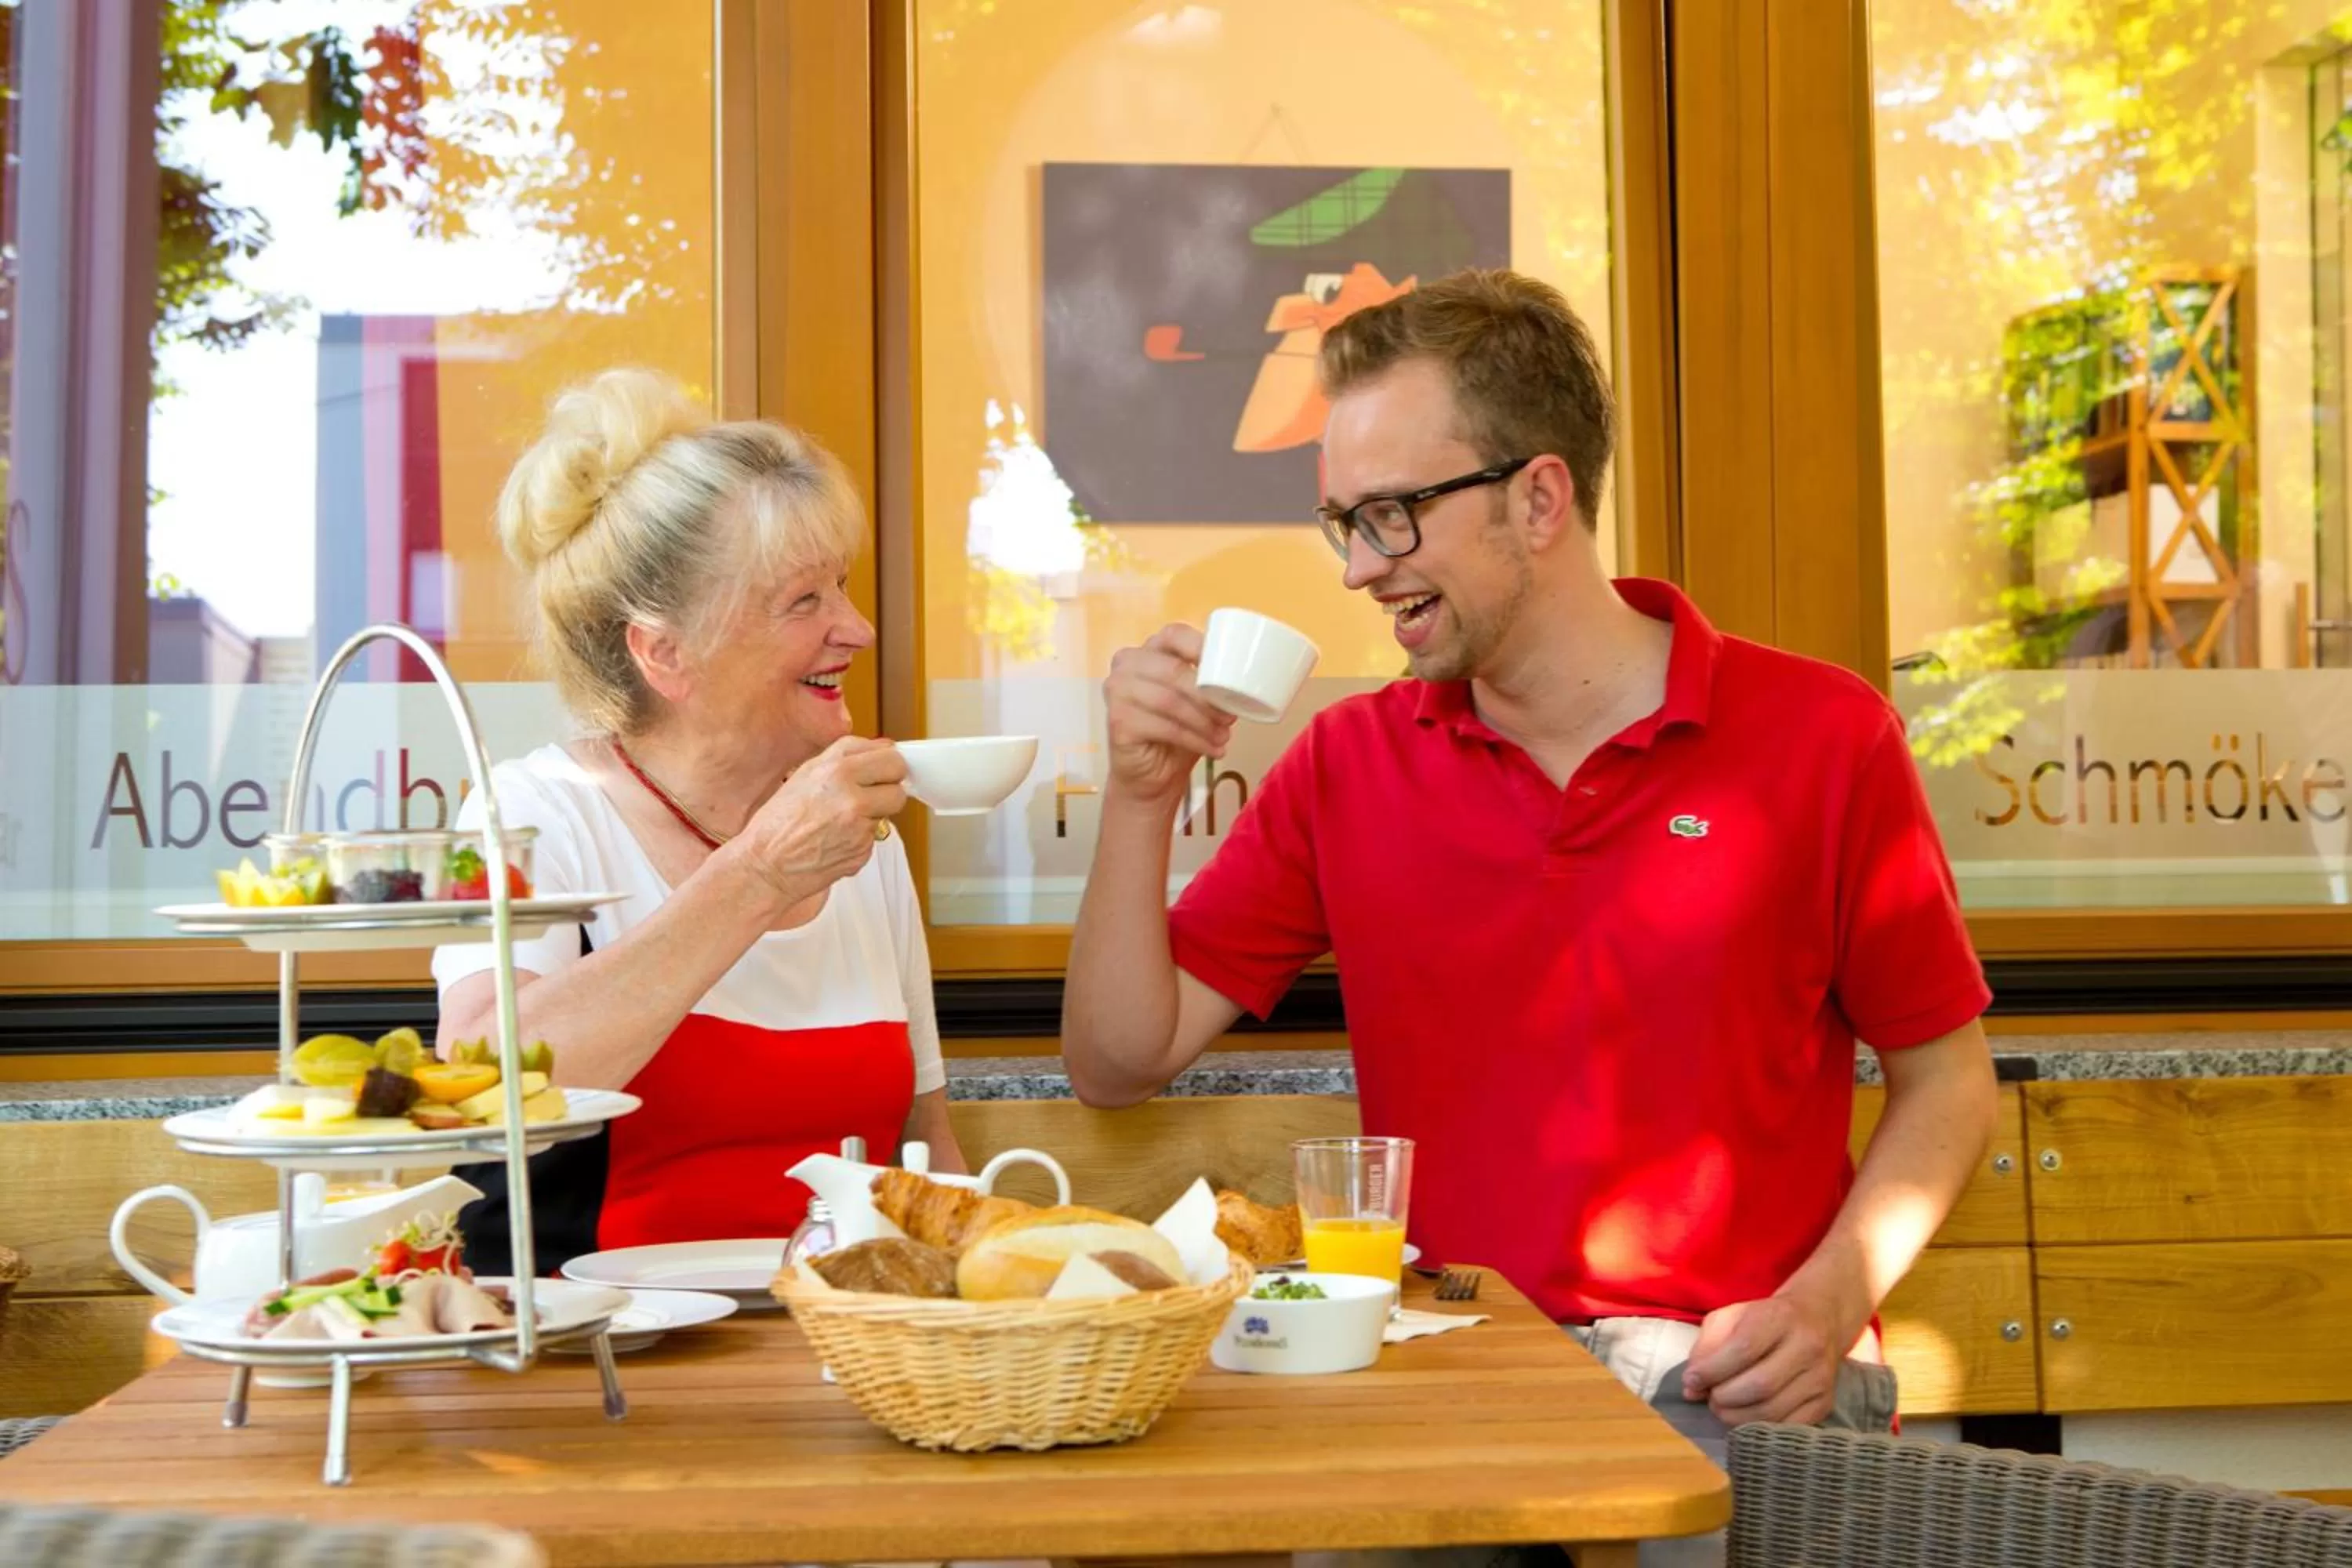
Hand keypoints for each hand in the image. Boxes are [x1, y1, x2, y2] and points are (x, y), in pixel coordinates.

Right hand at [728, 736, 905, 901]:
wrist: (766, 865)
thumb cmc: (778, 821)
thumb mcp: (806, 773)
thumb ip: (847, 757)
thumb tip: (885, 749)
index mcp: (837, 770)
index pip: (891, 757)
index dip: (887, 765)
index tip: (882, 770)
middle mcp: (851, 796)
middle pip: (898, 785)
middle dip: (888, 788)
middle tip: (871, 794)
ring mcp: (860, 826)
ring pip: (889, 813)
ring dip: (874, 814)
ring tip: (843, 819)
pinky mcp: (863, 851)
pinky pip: (874, 837)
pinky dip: (861, 838)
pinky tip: (837, 838)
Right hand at [1102, 625, 1235, 803]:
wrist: (1150, 774)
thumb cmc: (1175, 732)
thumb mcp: (1197, 703)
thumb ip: (1211, 686)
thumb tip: (1242, 683)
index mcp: (1148, 651)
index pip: (1174, 634)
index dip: (1201, 646)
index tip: (1229, 668)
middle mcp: (1127, 665)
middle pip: (1173, 670)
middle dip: (1207, 695)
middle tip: (1230, 716)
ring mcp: (1117, 692)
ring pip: (1169, 700)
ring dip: (1203, 721)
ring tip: (1223, 737)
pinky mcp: (1118, 721)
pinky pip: (1164, 727)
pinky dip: (1194, 740)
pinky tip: (1211, 749)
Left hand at [1680, 1291, 1846, 1426]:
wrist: (1819, 1320)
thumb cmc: (1765, 1318)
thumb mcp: (1731, 1317)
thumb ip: (1707, 1347)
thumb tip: (1691, 1388)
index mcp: (1780, 1317)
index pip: (1744, 1349)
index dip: (1712, 1370)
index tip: (1691, 1381)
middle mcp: (1807, 1347)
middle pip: (1759, 1385)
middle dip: (1723, 1398)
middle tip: (1709, 1397)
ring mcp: (1820, 1378)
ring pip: (1772, 1411)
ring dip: (1736, 1417)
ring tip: (1722, 1407)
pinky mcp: (1825, 1403)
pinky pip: (1786, 1426)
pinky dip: (1759, 1427)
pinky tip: (1746, 1415)